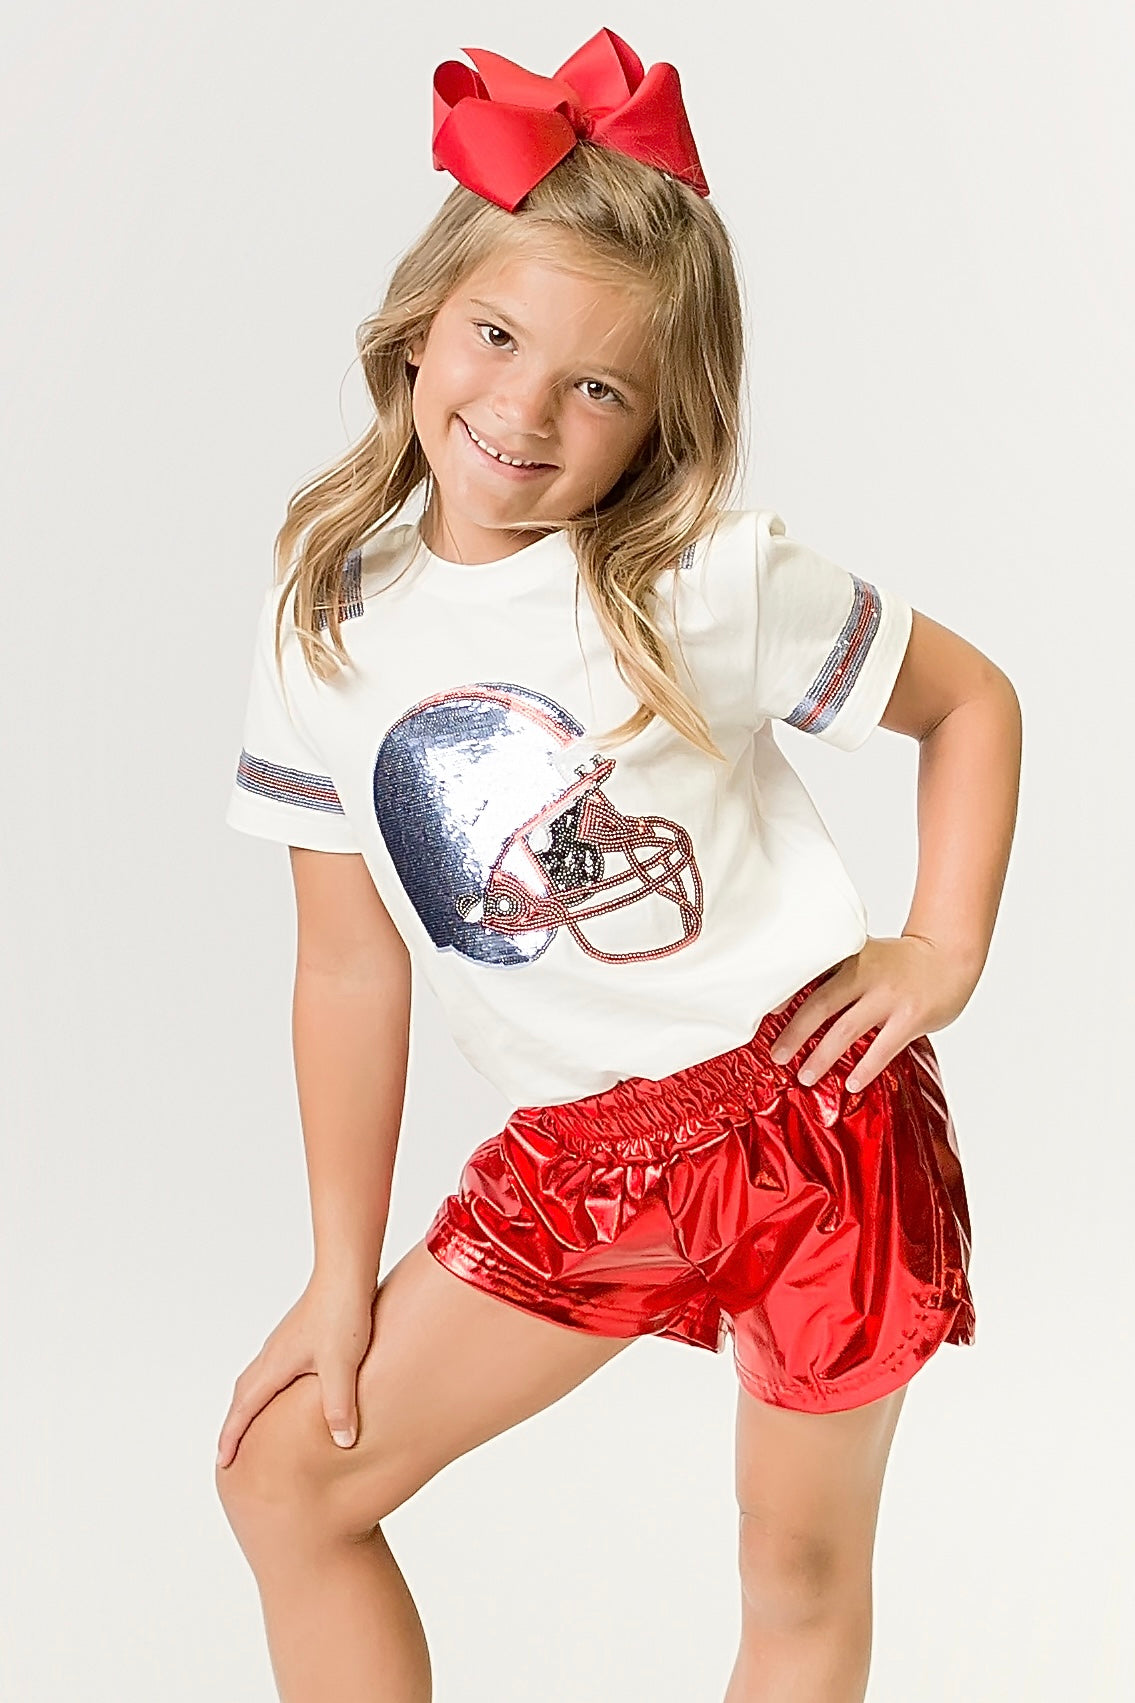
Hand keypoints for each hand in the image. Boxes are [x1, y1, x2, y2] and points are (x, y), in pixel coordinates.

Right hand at [215, 1272, 377, 1469]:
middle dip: (234, 1425)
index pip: (244, 1409)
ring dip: (247, 1405)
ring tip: (252, 1426)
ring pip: (255, 1380)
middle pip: (242, 1395)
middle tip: (229, 1452)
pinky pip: (270, 1368)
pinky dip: (265, 1387)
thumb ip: (340, 1405)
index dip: (232, 1438)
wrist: (345, 1271)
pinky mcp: (297, 1334)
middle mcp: (272, 1354)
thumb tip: (342, 1442)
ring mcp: (283, 1342)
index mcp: (275, 1366)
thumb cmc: (341, 1313)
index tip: (222, 1463)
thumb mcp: (342, 1365)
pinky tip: (284, 1389)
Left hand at [768, 935, 979, 1093]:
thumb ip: (838, 974)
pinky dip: (865, 1067)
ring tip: (805, 1076)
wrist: (950, 956)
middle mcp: (867, 973)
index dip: (786, 993)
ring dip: (823, 1056)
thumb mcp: (867, 956)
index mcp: (851, 956)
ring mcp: (890, 995)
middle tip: (776, 1055)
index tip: (766, 1013)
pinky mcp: (912, 1016)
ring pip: (847, 1029)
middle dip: (796, 1032)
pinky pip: (883, 1047)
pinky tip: (851, 1083)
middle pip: (821, 1004)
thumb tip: (795, 1006)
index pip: (811, 974)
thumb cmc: (900, 962)